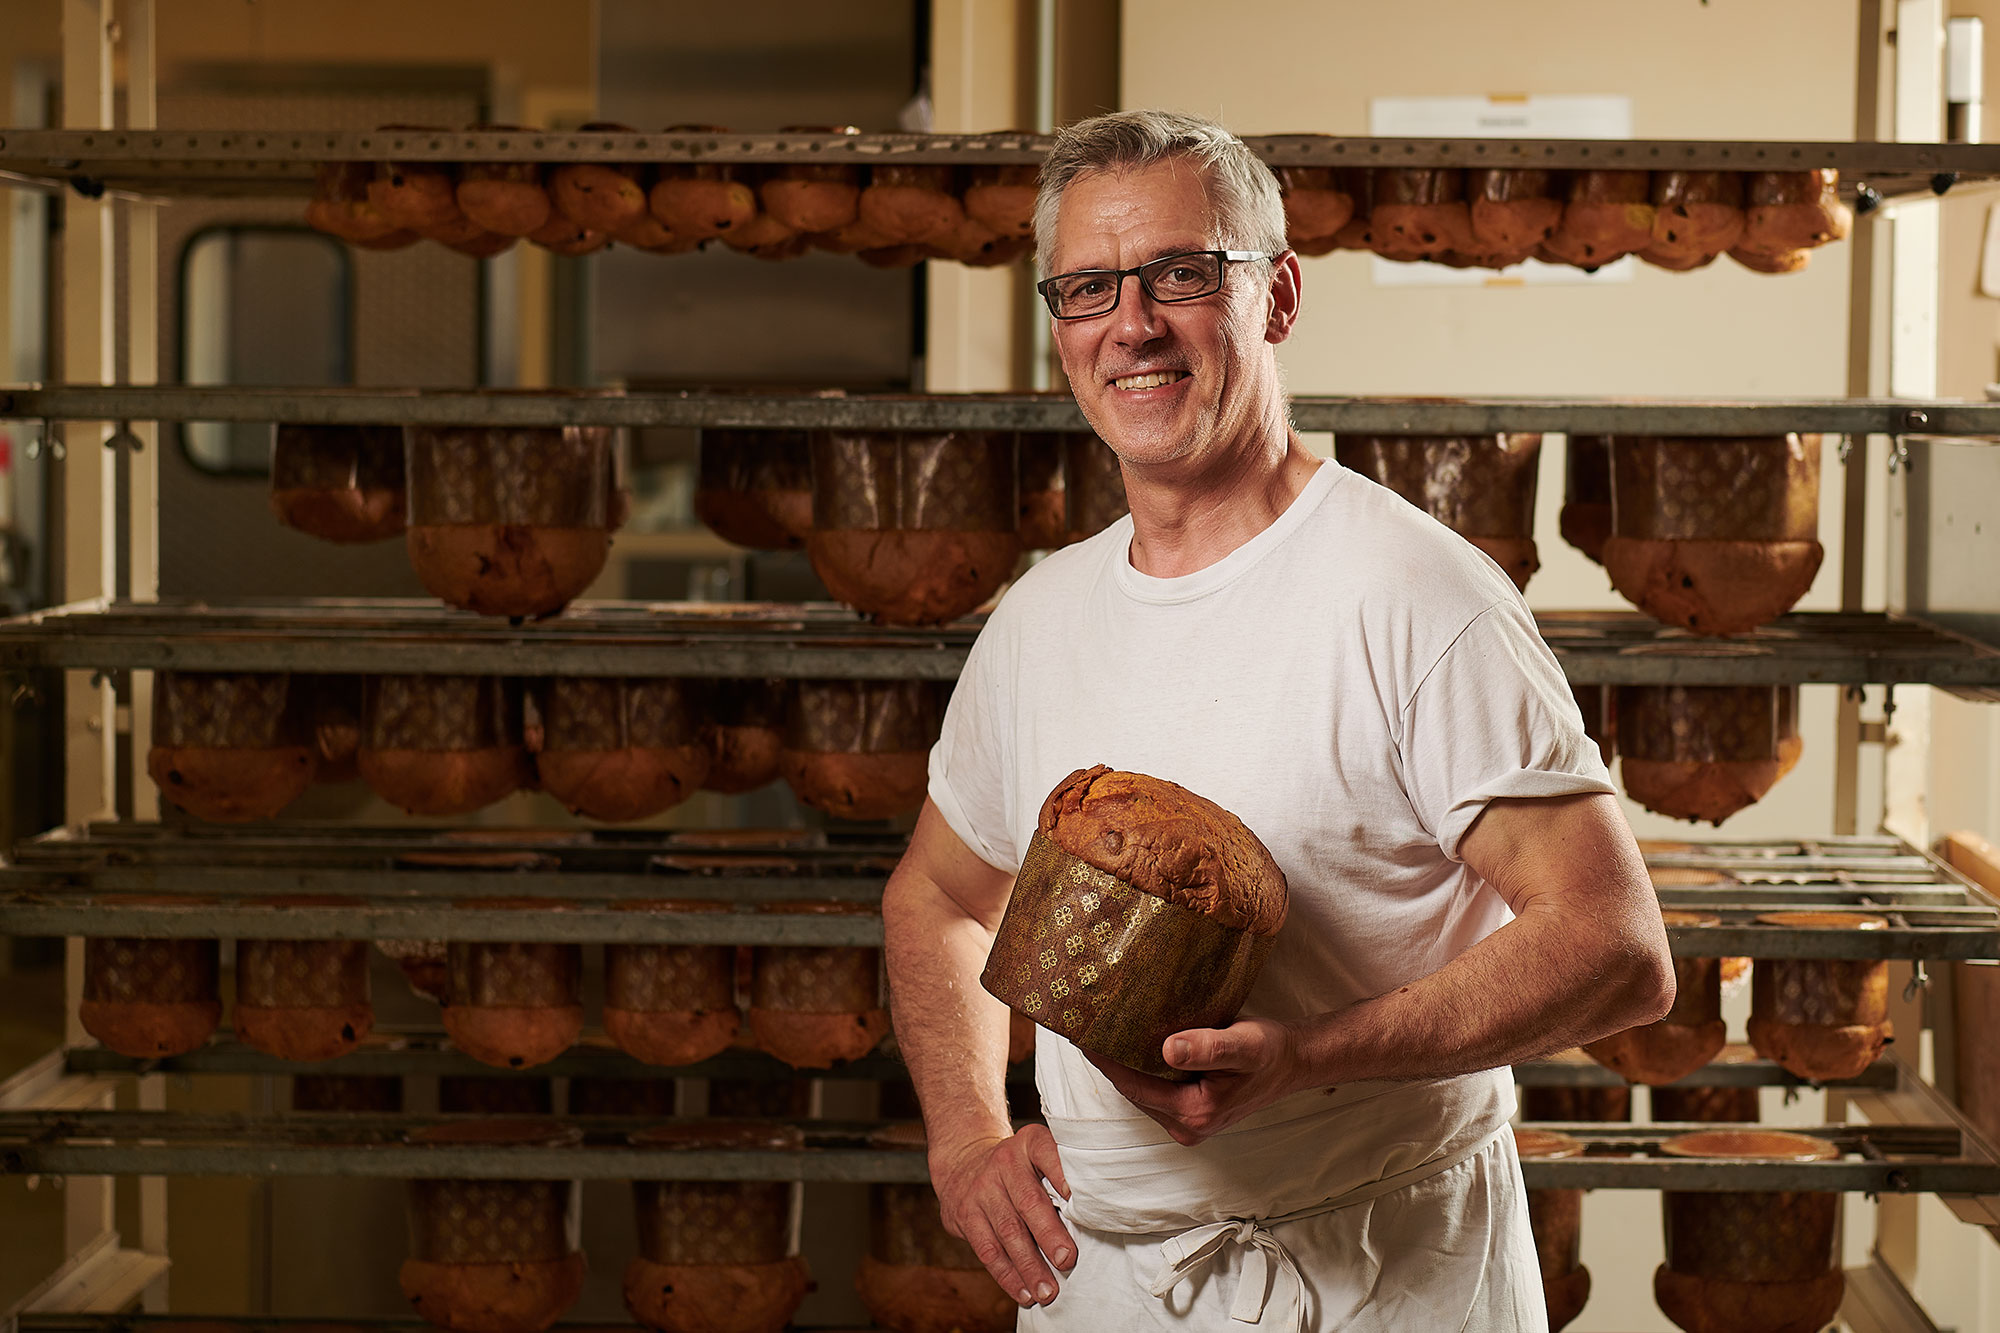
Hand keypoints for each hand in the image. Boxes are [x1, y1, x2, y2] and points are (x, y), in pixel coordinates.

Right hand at [929, 1125, 1075, 1307]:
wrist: (965, 1163)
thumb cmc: (1018, 1169)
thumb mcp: (1037, 1156)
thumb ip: (1062, 1179)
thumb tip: (1096, 1221)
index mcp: (1029, 1144)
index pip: (1047, 1154)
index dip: (1062, 1175)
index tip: (1076, 1199)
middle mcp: (1004, 1163)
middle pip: (1028, 1201)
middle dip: (1049, 1235)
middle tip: (1067, 1260)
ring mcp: (981, 1189)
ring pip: (1007, 1231)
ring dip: (1029, 1265)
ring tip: (1048, 1290)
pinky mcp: (965, 1215)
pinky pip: (987, 1250)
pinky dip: (1008, 1275)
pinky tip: (1024, 1292)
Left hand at [1083, 1016, 1313, 1145]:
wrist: (1294, 1062)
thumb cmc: (1271, 1051)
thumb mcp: (1243, 1044)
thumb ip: (1207, 1048)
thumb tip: (1168, 1049)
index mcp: (1194, 1114)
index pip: (1133, 1086)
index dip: (1106, 1060)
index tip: (1083, 1033)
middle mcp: (1187, 1126)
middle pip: (1133, 1092)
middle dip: (1111, 1063)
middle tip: (1088, 1026)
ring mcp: (1189, 1123)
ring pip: (1142, 1092)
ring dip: (1125, 1066)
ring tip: (1105, 1032)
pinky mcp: (1192, 1113)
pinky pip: (1156, 1090)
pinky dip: (1142, 1070)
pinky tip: (1134, 1045)